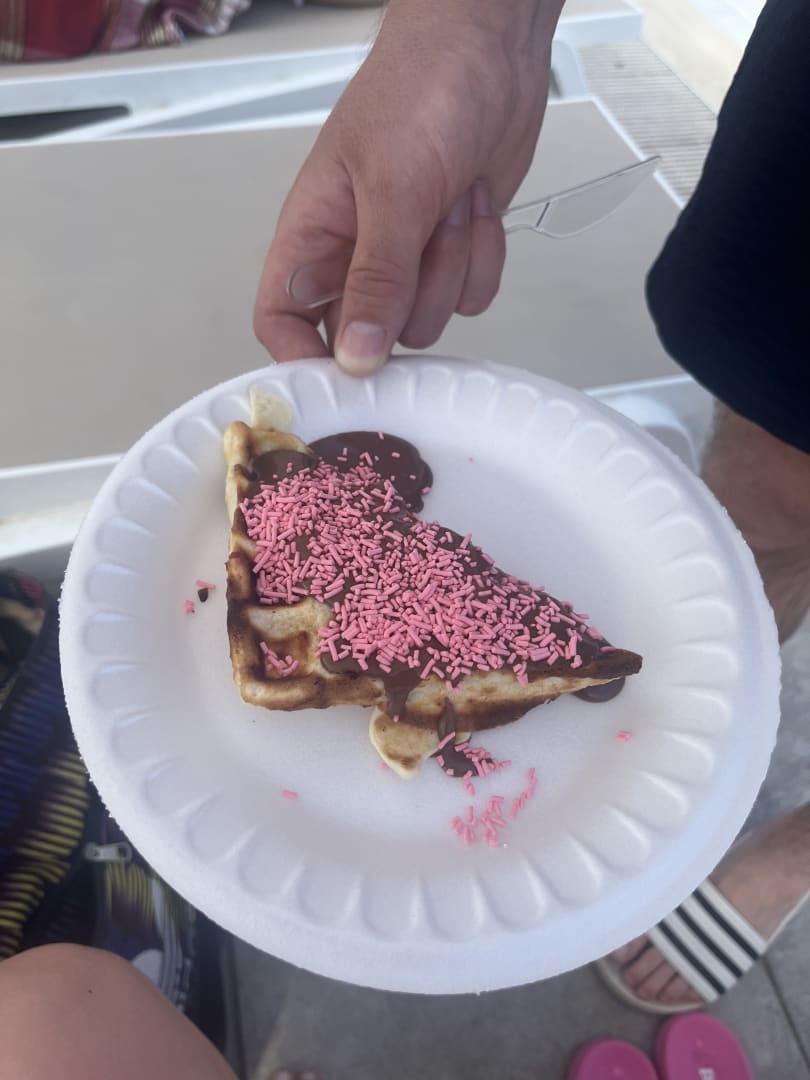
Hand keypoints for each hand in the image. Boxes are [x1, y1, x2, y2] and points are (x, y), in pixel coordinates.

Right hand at [254, 0, 561, 373]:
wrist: (492, 51)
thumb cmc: (421, 88)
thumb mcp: (391, 190)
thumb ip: (374, 280)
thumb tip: (355, 354)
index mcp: (313, 234)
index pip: (282, 320)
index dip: (304, 359)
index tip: (341, 377)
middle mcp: (355, 254)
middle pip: (368, 334)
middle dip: (406, 296)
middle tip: (417, 236)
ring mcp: (407, 257)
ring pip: (426, 320)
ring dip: (450, 266)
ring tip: (447, 201)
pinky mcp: (452, 255)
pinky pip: (470, 298)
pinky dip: (482, 256)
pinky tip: (472, 204)